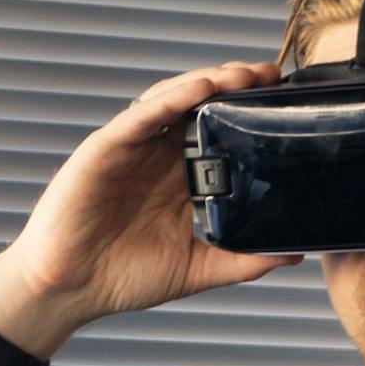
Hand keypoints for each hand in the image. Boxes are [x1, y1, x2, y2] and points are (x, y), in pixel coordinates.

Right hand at [0, 59, 304, 345]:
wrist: (71, 291)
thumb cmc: (124, 278)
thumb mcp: (197, 269)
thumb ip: (244, 260)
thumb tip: (293, 252)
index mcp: (181, 179)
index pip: (220, 134)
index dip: (250, 115)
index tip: (286, 103)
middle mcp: (158, 157)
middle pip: (201, 107)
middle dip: (236, 86)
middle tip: (271, 75)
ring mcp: (132, 149)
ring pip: (173, 99)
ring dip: (209, 81)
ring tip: (243, 74)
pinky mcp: (105, 149)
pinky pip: (140, 115)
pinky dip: (170, 98)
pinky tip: (200, 88)